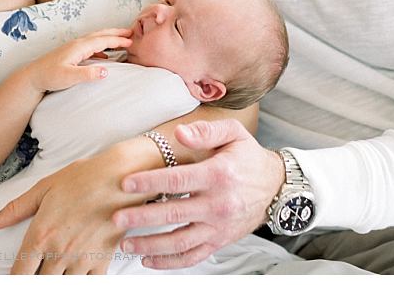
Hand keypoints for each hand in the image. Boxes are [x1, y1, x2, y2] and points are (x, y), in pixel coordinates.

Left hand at [0, 144, 147, 273]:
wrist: (122, 177)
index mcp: (41, 235)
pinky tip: (79, 271)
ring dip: (59, 277)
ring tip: (58, 267)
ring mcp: (82, 259)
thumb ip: (15, 209)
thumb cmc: (85, 177)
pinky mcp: (103, 260)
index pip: (20, 272)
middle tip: (39, 268)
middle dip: (37, 277)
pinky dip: (83, 279)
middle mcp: (59, 252)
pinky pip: (90, 283)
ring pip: (64, 284)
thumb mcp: (44, 188)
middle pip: (40, 282)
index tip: (16, 276)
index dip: (15, 278)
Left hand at [23, 28, 132, 92]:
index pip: (103, 40)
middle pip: (100, 35)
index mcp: (79, 47)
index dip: (118, 40)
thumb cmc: (49, 76)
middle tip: (131, 32)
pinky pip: (91, 47)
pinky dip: (101, 48)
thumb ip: (87, 74)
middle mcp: (77, 44)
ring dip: (109, 38)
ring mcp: (74, 48)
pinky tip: (105, 57)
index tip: (132, 40)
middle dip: (116, 33)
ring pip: (96, 39)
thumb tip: (106, 71)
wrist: (33, 77)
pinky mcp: (71, 54)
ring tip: (122, 40)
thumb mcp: (69, 77)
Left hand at [112, 119, 284, 268]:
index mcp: (219, 175)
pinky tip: (149, 258)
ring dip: (150, 244)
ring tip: (125, 243)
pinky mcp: (220, 241)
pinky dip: (170, 262)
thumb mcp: (234, 134)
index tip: (127, 183)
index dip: (151, 182)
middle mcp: (218, 204)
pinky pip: (193, 256)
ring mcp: (219, 226)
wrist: (275, 187)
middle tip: (117, 217)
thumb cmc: (249, 158)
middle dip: (142, 217)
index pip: (179, 179)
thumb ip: (206, 130)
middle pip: (174, 213)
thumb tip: (180, 132)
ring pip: (180, 241)